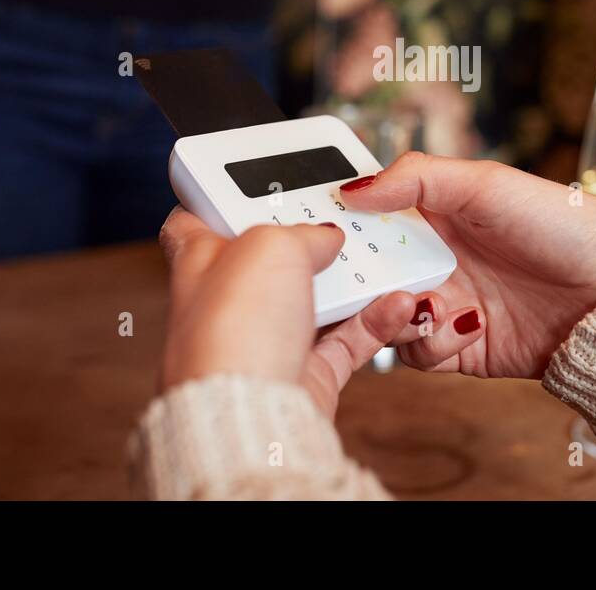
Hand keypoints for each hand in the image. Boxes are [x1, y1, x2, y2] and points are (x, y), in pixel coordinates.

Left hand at [158, 208, 453, 417]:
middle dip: (308, 235)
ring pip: (317, 297)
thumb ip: (301, 229)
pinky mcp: (302, 374)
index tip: (252, 178)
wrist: (252, 417)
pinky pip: (348, 337)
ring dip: (353, 278)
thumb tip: (325, 238)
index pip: (196, 218)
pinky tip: (400, 301)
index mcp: (199, 261)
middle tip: (341, 214)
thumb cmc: (233, 332)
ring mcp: (265, 340)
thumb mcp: (269, 244)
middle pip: (271, 256)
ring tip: (383, 255)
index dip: (221, 194)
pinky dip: (377, 319)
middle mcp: (228, 302)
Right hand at [338, 153, 595, 379]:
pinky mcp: (460, 348)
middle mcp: (434, 257)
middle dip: (356, 277)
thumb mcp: (488, 184)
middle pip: (366, 271)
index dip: (342, 222)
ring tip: (425, 302)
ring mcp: (445, 303)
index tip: (320, 226)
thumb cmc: (563, 225)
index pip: (369, 215)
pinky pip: (417, 352)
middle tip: (361, 276)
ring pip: (384, 315)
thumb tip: (353, 188)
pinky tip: (463, 324)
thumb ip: (417, 179)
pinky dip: (429, 341)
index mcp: (434, 211)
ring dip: (395, 312)